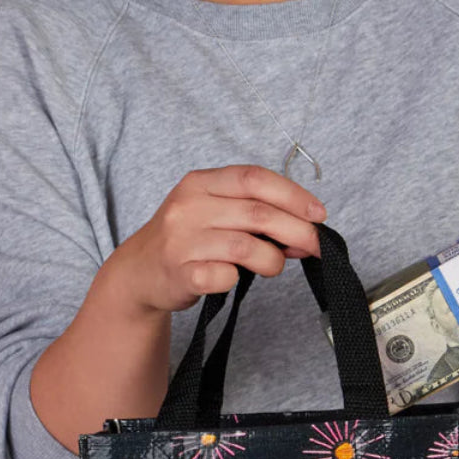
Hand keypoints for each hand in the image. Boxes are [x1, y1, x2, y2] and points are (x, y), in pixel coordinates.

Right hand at [104, 164, 326, 314]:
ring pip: (245, 247)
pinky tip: (234, 278)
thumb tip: (306, 232)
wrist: (139, 272)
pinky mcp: (180, 273)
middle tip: (315, 247)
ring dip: (273, 260)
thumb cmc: (188, 240)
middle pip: (257, 214)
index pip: (254, 178)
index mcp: (200, 183)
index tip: (319, 214)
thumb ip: (255, 216)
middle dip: (297, 231)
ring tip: (274, 265)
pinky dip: (238, 279)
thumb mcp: (215, 213)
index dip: (293, 195)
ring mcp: (181, 241)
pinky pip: (223, 276)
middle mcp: (189, 207)